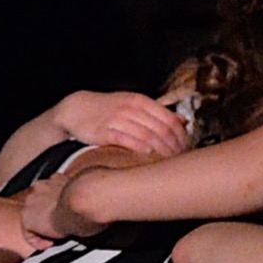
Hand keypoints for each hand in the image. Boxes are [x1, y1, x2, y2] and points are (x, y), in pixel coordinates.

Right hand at [68, 90, 193, 160]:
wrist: (76, 109)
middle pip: (160, 129)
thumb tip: (184, 121)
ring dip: (161, 150)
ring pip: (147, 136)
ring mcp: (117, 119)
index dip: (180, 135)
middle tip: (179, 158)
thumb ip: (157, 113)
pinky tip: (148, 155)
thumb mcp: (133, 105)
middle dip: (173, 146)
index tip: (185, 147)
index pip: (169, 118)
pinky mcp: (104, 132)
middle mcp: (130, 108)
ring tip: (167, 161)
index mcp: (140, 101)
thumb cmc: (109, 110)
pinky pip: (127, 141)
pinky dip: (140, 148)